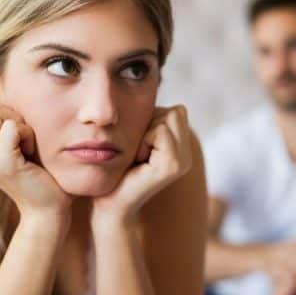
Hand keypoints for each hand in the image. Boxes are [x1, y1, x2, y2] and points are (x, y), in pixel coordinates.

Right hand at [0, 97, 69, 216]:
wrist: (47, 208)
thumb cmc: (37, 171)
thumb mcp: (14, 144)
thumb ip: (1, 123)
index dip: (0, 110)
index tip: (14, 134)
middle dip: (9, 115)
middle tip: (21, 140)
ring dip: (19, 124)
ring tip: (25, 147)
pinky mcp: (3, 164)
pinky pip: (13, 128)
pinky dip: (28, 135)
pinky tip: (31, 154)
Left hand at [91, 105, 192, 226]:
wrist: (109, 203)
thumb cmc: (116, 170)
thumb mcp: (136, 139)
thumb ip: (150, 120)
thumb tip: (152, 91)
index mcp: (181, 149)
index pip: (176, 110)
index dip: (153, 120)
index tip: (139, 145)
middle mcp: (187, 156)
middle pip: (175, 111)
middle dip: (151, 123)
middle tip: (138, 151)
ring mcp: (183, 162)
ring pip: (168, 118)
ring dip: (145, 133)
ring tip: (137, 157)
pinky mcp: (173, 166)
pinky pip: (160, 131)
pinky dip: (144, 141)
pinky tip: (138, 161)